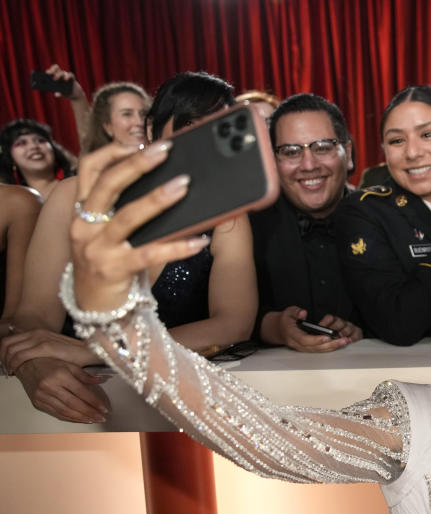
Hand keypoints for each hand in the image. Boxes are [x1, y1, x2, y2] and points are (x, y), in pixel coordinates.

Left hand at [1, 328, 98, 372]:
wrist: (91, 352)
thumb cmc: (74, 354)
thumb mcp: (52, 348)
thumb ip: (38, 349)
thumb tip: (24, 356)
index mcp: (37, 332)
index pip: (8, 340)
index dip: (2, 353)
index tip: (6, 363)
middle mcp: (36, 333)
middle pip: (6, 345)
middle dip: (2, 358)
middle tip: (6, 369)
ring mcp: (40, 339)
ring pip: (10, 351)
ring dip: (7, 363)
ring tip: (11, 372)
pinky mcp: (45, 347)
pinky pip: (20, 356)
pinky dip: (15, 364)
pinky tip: (18, 371)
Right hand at [15, 357, 110, 422]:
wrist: (26, 365)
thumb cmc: (49, 363)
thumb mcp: (69, 364)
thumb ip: (84, 375)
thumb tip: (101, 381)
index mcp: (60, 375)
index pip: (81, 391)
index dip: (94, 401)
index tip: (104, 408)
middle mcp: (50, 387)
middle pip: (73, 403)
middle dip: (89, 412)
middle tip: (101, 418)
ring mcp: (42, 396)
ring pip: (65, 411)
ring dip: (80, 417)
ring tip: (93, 420)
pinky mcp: (38, 403)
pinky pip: (56, 413)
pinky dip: (69, 417)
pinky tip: (79, 419)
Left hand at [44, 63, 84, 100]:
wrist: (74, 93)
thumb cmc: (64, 91)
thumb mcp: (60, 92)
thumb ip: (58, 93)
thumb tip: (56, 95)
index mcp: (55, 76)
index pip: (51, 70)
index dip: (48, 71)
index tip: (46, 73)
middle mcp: (60, 74)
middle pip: (56, 67)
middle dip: (52, 70)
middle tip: (48, 74)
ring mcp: (66, 75)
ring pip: (62, 72)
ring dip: (58, 75)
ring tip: (55, 79)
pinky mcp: (72, 78)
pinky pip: (70, 75)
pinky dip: (67, 76)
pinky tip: (65, 80)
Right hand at [70, 142, 208, 313]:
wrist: (94, 307)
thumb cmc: (109, 262)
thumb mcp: (108, 231)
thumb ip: (126, 209)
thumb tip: (170, 184)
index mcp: (82, 211)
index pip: (88, 169)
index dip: (111, 151)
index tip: (137, 141)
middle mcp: (85, 226)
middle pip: (108, 185)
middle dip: (137, 164)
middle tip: (165, 150)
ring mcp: (97, 248)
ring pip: (128, 217)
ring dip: (157, 199)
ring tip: (183, 184)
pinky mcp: (115, 269)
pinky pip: (150, 254)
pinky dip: (177, 246)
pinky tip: (199, 240)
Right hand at [274, 307, 360, 352]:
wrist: (279, 329)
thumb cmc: (285, 320)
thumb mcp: (289, 311)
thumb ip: (296, 312)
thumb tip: (304, 313)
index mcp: (292, 334)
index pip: (304, 339)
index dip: (316, 339)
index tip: (327, 337)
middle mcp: (297, 343)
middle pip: (314, 347)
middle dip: (329, 345)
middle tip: (342, 340)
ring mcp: (302, 348)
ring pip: (317, 350)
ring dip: (331, 347)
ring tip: (344, 342)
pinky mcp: (306, 348)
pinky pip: (318, 350)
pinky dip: (329, 348)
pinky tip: (338, 344)